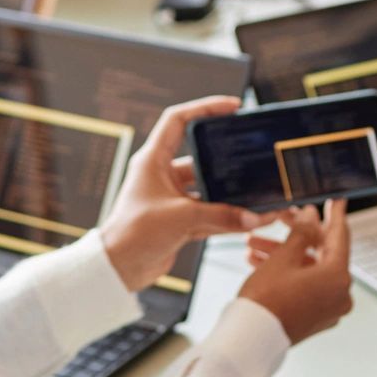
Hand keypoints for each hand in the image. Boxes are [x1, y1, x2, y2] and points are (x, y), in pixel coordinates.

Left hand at [101, 97, 263, 291]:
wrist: (118, 270)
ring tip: (259, 191)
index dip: (205, 107)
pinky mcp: (179, 220)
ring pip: (209, 189)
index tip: (232, 106)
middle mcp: (162, 175)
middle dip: (228, 158)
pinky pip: (210, 212)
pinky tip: (251, 219)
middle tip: (253, 152)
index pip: (178, 120)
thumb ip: (220, 216)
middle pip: (202, 157)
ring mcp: (172, 198)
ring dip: (232, 194)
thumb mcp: (180, 219)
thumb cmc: (134, 235)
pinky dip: (228, 217)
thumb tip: (254, 217)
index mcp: (153, 160)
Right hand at [238, 200, 353, 343]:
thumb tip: (311, 217)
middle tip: (285, 218)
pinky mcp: (314, 318)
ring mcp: (328, 309)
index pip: (340, 236)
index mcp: (339, 277)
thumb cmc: (266, 301)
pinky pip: (304, 287)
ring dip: (283, 255)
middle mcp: (339, 294)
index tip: (336, 202)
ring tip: (253, 245)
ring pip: (307, 270)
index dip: (335, 215)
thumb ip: (301, 232)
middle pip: (320, 254)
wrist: (250, 340)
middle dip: (295, 236)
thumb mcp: (283, 257)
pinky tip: (259, 262)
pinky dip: (287, 273)